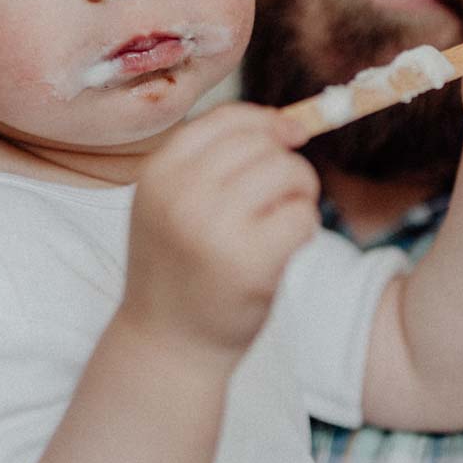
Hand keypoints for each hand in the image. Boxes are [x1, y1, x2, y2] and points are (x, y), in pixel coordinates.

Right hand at [116, 103, 319, 363]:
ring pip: (289, 173)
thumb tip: (293, 123)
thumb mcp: (172, 204)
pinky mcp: (250, 262)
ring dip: (299, 196)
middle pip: (264, 143)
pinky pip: (303, 217)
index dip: (268, 122)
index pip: (228, 118)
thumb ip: (215, 161)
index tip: (288, 140)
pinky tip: (283, 251)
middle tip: (279, 203)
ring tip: (280, 226)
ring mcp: (213, 227)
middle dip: (286, 166)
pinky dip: (305, 230)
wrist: (167, 344)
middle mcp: (181, 193)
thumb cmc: (181, 268)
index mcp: (158, 172)